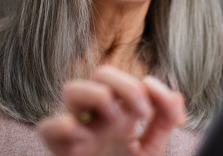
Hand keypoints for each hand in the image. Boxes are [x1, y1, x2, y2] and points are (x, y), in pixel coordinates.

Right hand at [38, 66, 185, 155]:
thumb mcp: (151, 149)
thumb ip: (164, 122)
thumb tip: (175, 96)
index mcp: (121, 112)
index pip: (132, 80)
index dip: (152, 89)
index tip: (169, 116)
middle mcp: (98, 116)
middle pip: (102, 74)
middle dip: (124, 85)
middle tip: (142, 112)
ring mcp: (79, 130)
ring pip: (71, 89)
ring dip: (95, 95)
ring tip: (113, 119)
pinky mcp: (62, 150)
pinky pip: (47, 127)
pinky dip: (59, 125)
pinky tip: (79, 133)